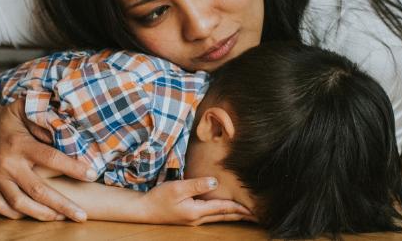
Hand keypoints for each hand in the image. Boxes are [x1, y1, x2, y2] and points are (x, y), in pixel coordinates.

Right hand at [0, 100, 94, 221]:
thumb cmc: (5, 118)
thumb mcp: (23, 109)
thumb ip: (43, 117)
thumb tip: (65, 129)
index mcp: (19, 144)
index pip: (50, 158)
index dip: (72, 167)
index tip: (91, 174)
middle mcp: (8, 164)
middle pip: (38, 190)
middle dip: (62, 204)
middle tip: (82, 216)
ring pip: (20, 204)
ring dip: (43, 214)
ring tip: (63, 217)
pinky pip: (3, 208)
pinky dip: (19, 215)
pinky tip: (36, 215)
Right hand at [140, 178, 254, 225]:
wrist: (144, 210)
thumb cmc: (159, 198)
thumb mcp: (177, 188)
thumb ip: (197, 185)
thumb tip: (215, 182)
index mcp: (197, 211)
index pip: (224, 208)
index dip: (240, 208)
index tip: (255, 209)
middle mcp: (198, 218)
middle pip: (225, 216)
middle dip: (241, 215)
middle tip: (257, 215)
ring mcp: (194, 219)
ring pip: (219, 217)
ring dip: (234, 215)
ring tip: (246, 214)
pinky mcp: (190, 216)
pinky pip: (212, 215)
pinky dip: (223, 213)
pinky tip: (225, 211)